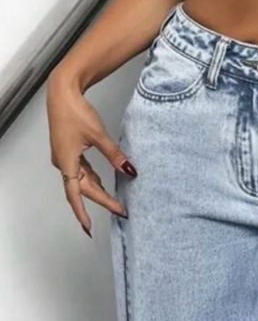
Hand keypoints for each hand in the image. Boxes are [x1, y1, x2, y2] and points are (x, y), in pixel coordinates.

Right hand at [46, 69, 137, 236]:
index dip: (82, 213)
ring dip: (98, 192)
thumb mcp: (98, 134)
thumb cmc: (76, 111)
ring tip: (116, 203)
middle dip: (102, 201)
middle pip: (83, 190)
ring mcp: (65, 158)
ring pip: (83, 181)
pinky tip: (104, 184)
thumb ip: (115, 155)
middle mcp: (63, 163)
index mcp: (66, 162)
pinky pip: (82, 172)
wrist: (62, 92)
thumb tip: (131, 172)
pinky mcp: (69, 152)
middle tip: (121, 211)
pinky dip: (94, 179)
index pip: (75, 195)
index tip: (89, 228)